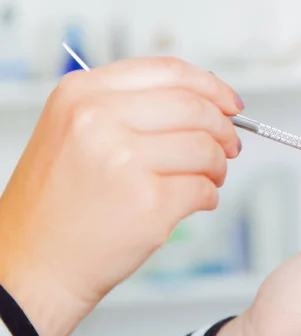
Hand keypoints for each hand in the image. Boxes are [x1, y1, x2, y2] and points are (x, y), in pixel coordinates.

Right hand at [0, 58, 242, 335]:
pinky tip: (197, 201)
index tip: (230, 103)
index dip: (211, 86)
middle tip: (231, 146)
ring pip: (205, 148)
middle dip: (224, 129)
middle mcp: (99, 120)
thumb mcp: (77, 131)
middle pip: (195, 108)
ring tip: (210, 178)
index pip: (169, 71)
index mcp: (83, 94)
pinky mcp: (147, 203)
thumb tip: (206, 102)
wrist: (34, 263)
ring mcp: (124, 161)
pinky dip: (209, 196)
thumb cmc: (59, 202)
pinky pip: (203, 188)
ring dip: (218, 166)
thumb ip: (135, 108)